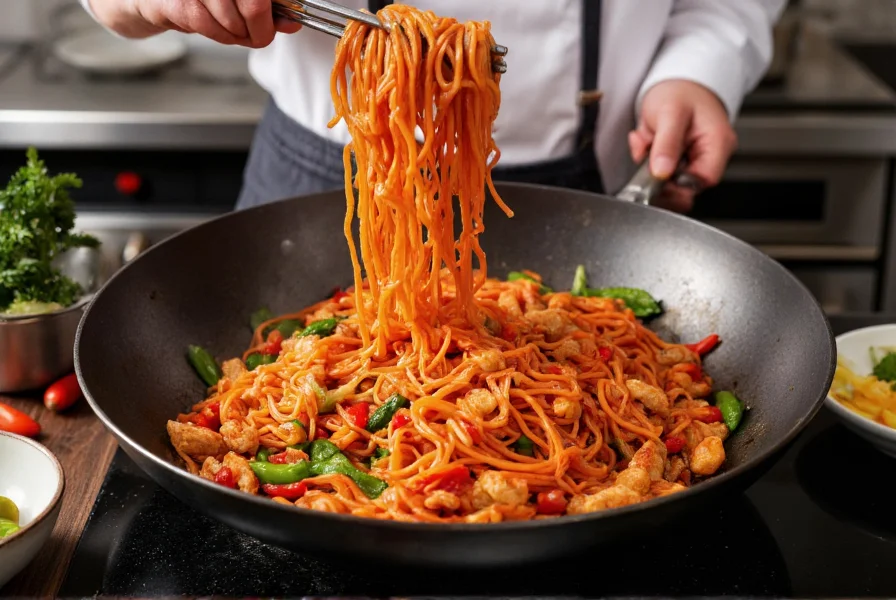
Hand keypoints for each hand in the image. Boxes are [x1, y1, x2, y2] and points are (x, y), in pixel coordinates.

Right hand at [88, 0, 301, 46]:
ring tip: (225, 27)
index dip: (272, 15)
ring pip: (232, 20)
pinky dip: (215, 34)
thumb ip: (267, 9)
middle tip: (253, 35)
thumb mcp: (236, 0)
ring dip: (234, 34)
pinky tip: (209, 26)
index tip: (273, 24)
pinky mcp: (173, 1)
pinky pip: (205, 24)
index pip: (261, 1)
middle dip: (258, 31)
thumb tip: (291, 23)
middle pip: (254, 7)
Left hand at [628, 79, 737, 212]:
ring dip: (650, 163)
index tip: (657, 175)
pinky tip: (646, 139)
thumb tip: (661, 172)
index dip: (679, 184)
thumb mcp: (671, 112)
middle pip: (686, 184)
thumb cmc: (681, 90)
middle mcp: (711, 154)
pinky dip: (647, 157)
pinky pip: (661, 169)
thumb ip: (667, 143)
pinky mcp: (680, 158)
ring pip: (669, 178)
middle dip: (659, 172)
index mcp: (718, 144)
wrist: (676, 80)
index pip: (703, 180)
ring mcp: (695, 157)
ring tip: (647, 138)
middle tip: (646, 153)